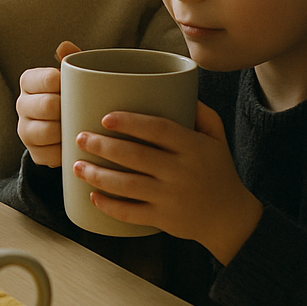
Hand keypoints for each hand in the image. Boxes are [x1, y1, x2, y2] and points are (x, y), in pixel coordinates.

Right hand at [16, 40, 80, 166]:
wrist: (67, 125)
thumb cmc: (72, 94)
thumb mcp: (73, 76)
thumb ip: (71, 61)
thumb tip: (64, 45)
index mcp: (29, 81)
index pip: (49, 79)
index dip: (67, 85)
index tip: (81, 87)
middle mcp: (21, 104)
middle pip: (47, 106)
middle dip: (67, 109)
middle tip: (83, 110)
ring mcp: (25, 130)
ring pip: (47, 132)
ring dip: (66, 131)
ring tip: (79, 127)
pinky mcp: (33, 153)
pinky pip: (50, 155)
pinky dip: (65, 152)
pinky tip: (74, 146)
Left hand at [71, 102, 262, 263]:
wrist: (230, 219)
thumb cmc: (219, 171)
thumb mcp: (217, 137)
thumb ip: (201, 112)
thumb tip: (178, 87)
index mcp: (193, 147)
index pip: (159, 130)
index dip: (131, 122)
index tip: (106, 117)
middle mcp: (181, 172)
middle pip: (136, 156)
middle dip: (103, 146)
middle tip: (80, 137)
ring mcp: (171, 197)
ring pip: (128, 185)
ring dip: (98, 175)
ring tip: (76, 166)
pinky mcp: (163, 219)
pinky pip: (131, 213)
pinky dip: (109, 206)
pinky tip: (92, 196)